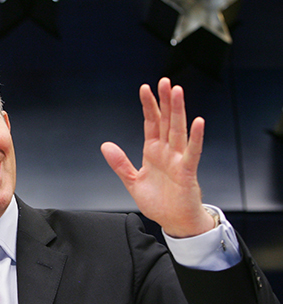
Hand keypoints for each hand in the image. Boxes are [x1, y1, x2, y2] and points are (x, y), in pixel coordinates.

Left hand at [100, 77, 214, 237]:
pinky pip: (192, 152)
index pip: (151, 123)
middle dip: (165, 101)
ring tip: (178, 91)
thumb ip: (120, 164)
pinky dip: (196, 137)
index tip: (145, 88)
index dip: (148, 106)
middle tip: (165, 81)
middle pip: (166, 121)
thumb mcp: (132, 181)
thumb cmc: (159, 202)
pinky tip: (198, 121)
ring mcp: (178, 160)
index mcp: (153, 152)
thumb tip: (105, 145)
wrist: (174, 222)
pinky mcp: (187, 172)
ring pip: (178, 130)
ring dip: (178, 111)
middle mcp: (167, 152)